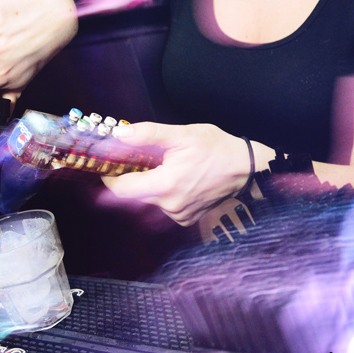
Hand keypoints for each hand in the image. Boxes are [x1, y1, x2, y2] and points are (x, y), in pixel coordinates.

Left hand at [102, 122, 250, 225]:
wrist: (246, 168)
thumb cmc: (216, 149)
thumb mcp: (182, 134)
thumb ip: (148, 134)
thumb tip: (119, 134)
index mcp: (165, 185)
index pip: (121, 189)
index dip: (109, 176)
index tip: (107, 165)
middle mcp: (170, 206)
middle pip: (133, 196)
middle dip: (129, 178)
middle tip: (132, 160)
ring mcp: (179, 215)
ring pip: (147, 201)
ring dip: (146, 185)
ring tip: (159, 166)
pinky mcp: (186, 218)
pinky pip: (163, 207)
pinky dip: (160, 193)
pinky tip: (172, 178)